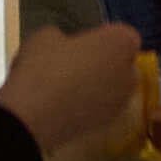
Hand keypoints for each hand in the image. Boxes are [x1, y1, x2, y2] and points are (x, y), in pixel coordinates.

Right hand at [0, 21, 146, 160]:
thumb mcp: (46, 36)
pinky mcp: (106, 124)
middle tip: (76, 61)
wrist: (31, 117)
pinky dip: (90, 104)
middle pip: (123, 63)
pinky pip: (102, 107)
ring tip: (67, 85)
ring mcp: (120, 102)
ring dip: (98, 84)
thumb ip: (66, 37)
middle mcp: (128, 73)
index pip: (125, 35)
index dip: (105, 37)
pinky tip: (64, 104)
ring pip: (114, 86)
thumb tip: (65, 47)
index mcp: (119, 43)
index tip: (85, 41)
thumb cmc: (43, 67)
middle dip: (105, 61)